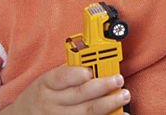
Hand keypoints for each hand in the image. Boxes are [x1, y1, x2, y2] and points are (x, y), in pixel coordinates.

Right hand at [1, 65, 128, 114]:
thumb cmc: (42, 94)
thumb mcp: (47, 79)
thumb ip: (69, 70)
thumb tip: (95, 57)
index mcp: (47, 84)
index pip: (62, 77)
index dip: (78, 74)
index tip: (91, 71)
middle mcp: (52, 102)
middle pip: (79, 95)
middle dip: (102, 86)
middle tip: (118, 79)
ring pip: (85, 112)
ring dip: (107, 104)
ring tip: (123, 95)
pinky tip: (119, 114)